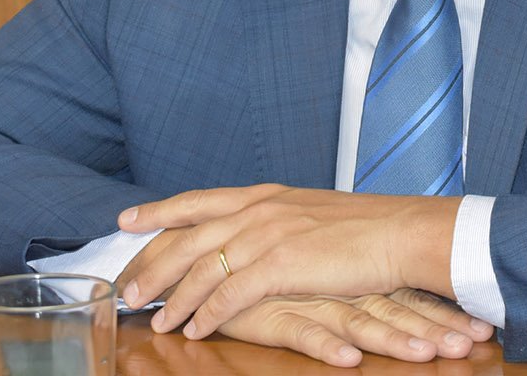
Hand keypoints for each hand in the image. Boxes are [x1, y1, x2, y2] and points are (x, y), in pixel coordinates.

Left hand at [115, 184, 460, 338]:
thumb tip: (260, 232)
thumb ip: (279, 220)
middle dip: (153, 263)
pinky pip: (229, 295)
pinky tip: (195, 330)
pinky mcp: (279, 266)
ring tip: (156, 319)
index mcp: (266, 195)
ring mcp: (267, 236)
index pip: (199, 200)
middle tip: (127, 287)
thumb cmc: (366, 228)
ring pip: (202, 269)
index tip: (127, 218)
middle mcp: (259, 210)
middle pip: (189, 237)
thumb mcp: (312, 212)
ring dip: (174, 297)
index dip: (160, 210)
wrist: (400, 232)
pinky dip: (207, 314)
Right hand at [217, 289, 492, 366]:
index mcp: (352, 281)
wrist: (211, 263)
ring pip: (359, 320)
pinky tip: (349, 359)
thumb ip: (349, 302)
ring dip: (396, 339)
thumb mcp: (316, 290)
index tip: (485, 331)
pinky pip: (304, 333)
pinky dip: (327, 345)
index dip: (443, 314)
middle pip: (395, 311)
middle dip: (435, 328)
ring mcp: (308, 298)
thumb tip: (388, 324)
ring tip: (432, 354)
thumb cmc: (267, 279)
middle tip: (475, 342)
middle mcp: (337, 288)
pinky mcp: (274, 313)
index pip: (406, 299)